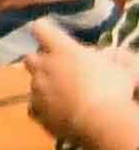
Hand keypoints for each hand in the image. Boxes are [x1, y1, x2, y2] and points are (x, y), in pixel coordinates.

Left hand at [35, 34, 138, 149]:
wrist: (98, 120)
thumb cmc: (112, 88)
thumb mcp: (118, 68)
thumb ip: (107, 61)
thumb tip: (105, 59)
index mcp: (63, 49)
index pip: (41, 29)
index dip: (44, 31)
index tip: (49, 35)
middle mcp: (44, 66)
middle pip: (30, 57)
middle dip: (40, 61)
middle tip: (58, 69)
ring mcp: (37, 89)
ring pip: (33, 83)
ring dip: (44, 85)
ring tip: (63, 95)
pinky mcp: (35, 110)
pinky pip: (34, 106)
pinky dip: (42, 108)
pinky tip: (57, 112)